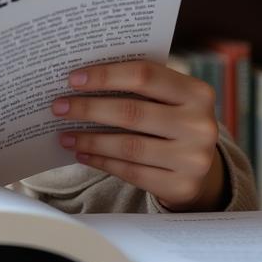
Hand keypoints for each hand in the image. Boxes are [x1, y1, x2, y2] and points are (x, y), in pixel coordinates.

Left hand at [52, 59, 225, 211]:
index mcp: (197, 92)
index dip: (105, 75)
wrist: (204, 168)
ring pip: (128, 146)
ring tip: (64, 134)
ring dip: (89, 139)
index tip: (72, 79)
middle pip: (132, 113)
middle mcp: (201, 126)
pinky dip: (101, 161)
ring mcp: (194, 159)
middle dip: (88, 109)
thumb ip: (137, 85)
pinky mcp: (182, 186)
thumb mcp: (167, 98)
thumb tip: (79, 80)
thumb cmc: (172, 120)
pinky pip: (131, 172)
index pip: (144, 75)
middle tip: (58, 107)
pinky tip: (82, 154)